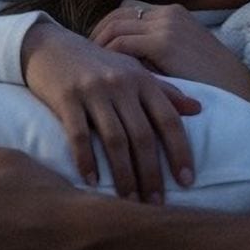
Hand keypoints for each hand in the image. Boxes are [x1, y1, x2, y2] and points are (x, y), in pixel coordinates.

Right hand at [21, 21, 199, 203]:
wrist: (51, 45)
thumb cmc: (96, 63)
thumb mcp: (131, 70)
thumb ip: (163, 90)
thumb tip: (198, 109)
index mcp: (141, 79)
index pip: (168, 119)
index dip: (180, 151)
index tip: (187, 181)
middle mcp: (120, 83)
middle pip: (142, 135)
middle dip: (151, 173)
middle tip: (156, 204)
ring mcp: (93, 90)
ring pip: (114, 139)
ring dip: (124, 174)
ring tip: (129, 201)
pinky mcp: (66, 97)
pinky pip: (78, 135)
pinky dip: (87, 160)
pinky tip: (92, 181)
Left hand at [90, 4, 249, 104]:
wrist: (241, 88)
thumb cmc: (212, 80)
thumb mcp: (182, 56)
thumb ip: (157, 50)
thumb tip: (125, 60)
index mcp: (173, 13)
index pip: (127, 13)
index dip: (106, 29)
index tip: (95, 48)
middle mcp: (167, 14)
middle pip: (117, 16)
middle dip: (97, 35)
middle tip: (84, 56)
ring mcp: (165, 26)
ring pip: (115, 28)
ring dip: (98, 46)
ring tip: (90, 66)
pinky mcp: (164, 43)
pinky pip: (123, 44)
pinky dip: (109, 56)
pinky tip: (103, 72)